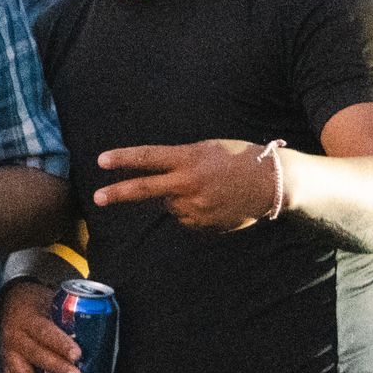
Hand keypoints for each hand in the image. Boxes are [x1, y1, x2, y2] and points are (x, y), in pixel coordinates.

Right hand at [0, 279, 75, 372]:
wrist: (12, 304)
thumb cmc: (40, 307)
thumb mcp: (52, 303)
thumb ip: (69, 319)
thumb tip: (104, 334)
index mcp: (28, 320)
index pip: (45, 332)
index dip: (60, 343)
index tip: (78, 354)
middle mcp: (15, 338)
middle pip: (35, 355)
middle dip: (56, 368)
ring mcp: (9, 356)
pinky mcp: (7, 369)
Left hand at [93, 139, 271, 230]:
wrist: (273, 183)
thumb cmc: (238, 159)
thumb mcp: (206, 149)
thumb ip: (180, 162)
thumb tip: (158, 176)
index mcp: (188, 158)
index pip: (148, 157)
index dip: (124, 159)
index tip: (101, 160)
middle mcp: (188, 183)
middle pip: (145, 189)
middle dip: (119, 193)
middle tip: (98, 198)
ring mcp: (196, 206)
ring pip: (170, 205)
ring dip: (177, 198)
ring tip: (205, 189)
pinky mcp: (204, 224)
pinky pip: (187, 219)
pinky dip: (193, 212)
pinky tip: (212, 203)